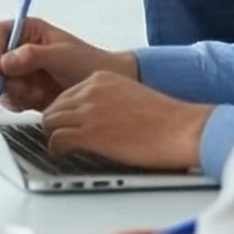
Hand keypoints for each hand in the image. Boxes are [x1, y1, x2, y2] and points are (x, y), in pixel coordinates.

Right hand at [0, 15, 135, 112]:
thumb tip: (5, 61)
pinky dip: (20, 103)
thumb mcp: (62, 56)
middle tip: (26, 88)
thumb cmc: (91, 64)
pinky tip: (37, 101)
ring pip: (0, 82)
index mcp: (28, 31)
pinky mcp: (25, 90)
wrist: (107, 90)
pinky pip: (9, 98)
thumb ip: (32, 56)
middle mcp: (21, 49)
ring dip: (17, 92)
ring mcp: (22, 71)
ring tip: (39, 93)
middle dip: (8, 78)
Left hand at [42, 71, 211, 170]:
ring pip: (50, 121)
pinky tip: (61, 155)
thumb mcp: (131, 96)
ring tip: (58, 147)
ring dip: (51, 136)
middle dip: (53, 124)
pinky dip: (55, 149)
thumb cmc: (166, 119)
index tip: (62, 123)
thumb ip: (109, 101)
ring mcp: (89, 110)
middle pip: (54, 106)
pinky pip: (57, 139)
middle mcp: (91, 90)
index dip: (62, 112)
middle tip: (55, 137)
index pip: (66, 93)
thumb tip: (95, 117)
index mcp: (102, 78)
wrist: (183, 129)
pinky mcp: (90, 133)